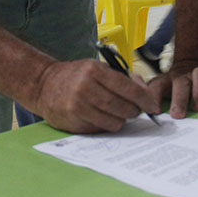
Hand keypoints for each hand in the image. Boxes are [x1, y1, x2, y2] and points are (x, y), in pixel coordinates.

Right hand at [33, 59, 156, 133]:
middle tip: (136, 111)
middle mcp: (86, 87)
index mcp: (94, 70)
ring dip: (122, 120)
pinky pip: (101, 129)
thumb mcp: (97, 68)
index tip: (153, 106)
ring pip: (114, 122)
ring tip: (118, 113)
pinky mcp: (74, 121)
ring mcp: (79, 106)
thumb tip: (145, 94)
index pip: (128, 88)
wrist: (43, 85)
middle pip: (123, 107)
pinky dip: (107, 125)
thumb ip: (122, 78)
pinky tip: (103, 117)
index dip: (144, 99)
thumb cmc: (76, 75)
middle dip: (135, 111)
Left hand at [148, 65, 197, 118]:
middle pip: (180, 82)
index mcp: (166, 81)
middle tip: (178, 115)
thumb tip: (143, 111)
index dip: (155, 97)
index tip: (155, 112)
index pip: (157, 86)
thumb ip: (150, 101)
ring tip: (197, 108)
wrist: (190, 67)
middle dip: (179, 99)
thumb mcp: (159, 93)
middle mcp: (182, 76)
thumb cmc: (173, 90)